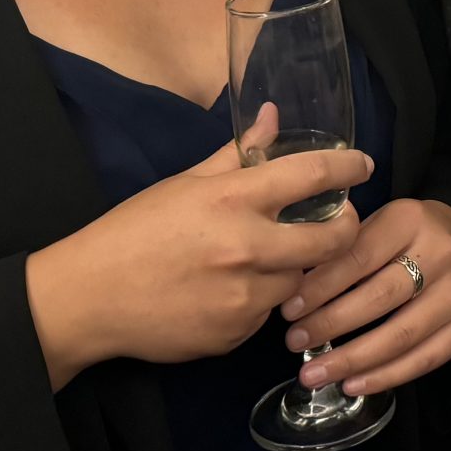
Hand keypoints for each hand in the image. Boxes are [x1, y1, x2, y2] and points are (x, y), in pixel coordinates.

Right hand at [24, 143, 369, 390]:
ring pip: (300, 280)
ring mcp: (244, 296)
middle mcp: (247, 247)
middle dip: (344, 227)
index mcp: (232, 199)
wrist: (88, 298)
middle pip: (331, 238)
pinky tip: (230, 290)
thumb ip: (237, 154)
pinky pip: (267, 313)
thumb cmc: (132, 232)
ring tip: (265, 258)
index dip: (347, 167)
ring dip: (294, 268)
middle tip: (339, 221)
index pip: (311, 175)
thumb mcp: (184, 183)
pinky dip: (260, 299)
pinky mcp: (236, 333)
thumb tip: (273, 117)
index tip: (362, 164)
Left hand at [280, 196, 450, 397]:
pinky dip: (385, 376)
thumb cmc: (401, 236)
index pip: (358, 258)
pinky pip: (424, 359)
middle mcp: (441, 254)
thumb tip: (292, 293)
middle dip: (331, 325)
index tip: (288, 311)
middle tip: (295, 343)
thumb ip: (340, 252)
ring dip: (352, 359)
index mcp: (409, 220)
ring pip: (401, 334)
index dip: (321, 288)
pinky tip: (352, 384)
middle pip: (380, 298)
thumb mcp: (372, 224)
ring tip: (314, 373)